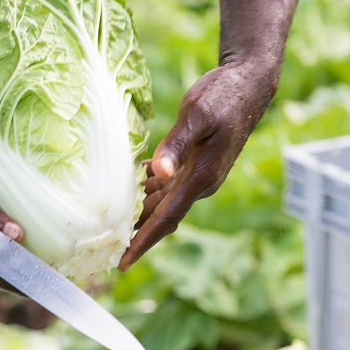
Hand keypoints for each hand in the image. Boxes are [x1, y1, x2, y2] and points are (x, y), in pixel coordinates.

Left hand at [118, 58, 277, 269]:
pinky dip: (145, 189)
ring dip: (137, 212)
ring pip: (161, 201)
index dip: (142, 242)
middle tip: (101, 248)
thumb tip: (159, 173)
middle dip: (134, 233)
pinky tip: (126, 187)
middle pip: (160, 216)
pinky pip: (165, 184)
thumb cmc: (223, 96)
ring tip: (106, 225)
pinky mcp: (194, 163)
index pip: (166, 219)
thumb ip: (176, 145)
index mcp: (200, 178)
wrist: (248, 85)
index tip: (121, 263)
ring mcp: (197, 174)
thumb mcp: (196, 115)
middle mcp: (199, 183)